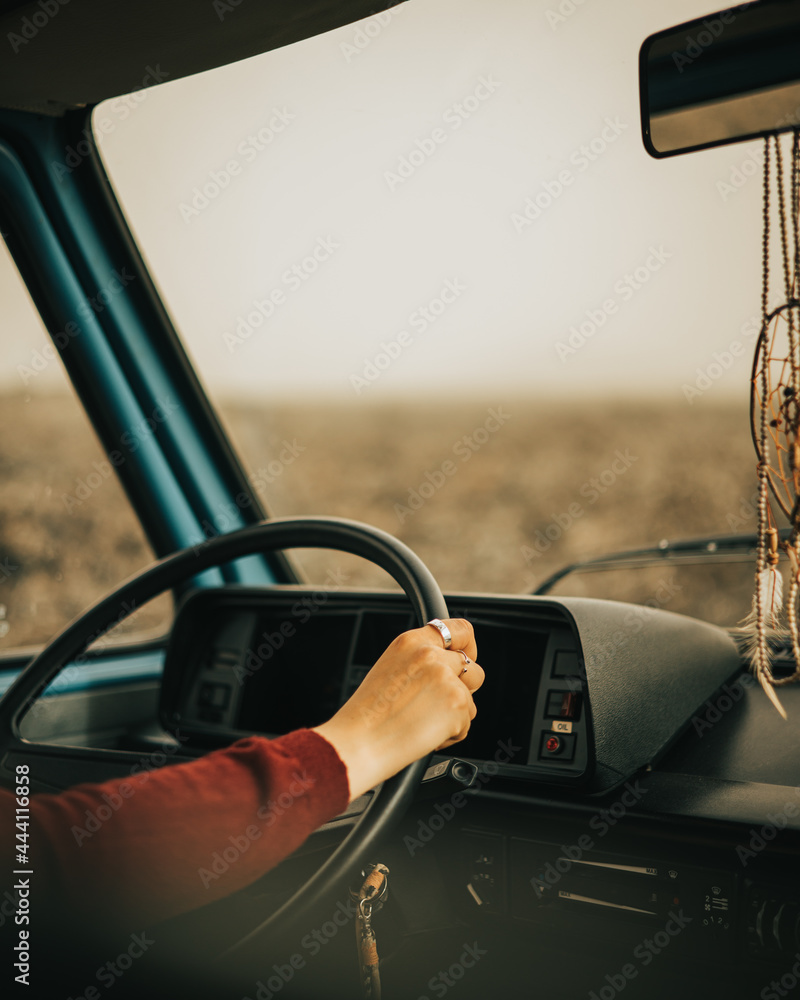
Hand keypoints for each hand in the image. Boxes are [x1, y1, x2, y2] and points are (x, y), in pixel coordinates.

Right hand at [312, 618, 483, 800]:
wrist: (357, 743)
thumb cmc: (367, 716)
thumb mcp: (390, 669)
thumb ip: (420, 660)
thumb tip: (448, 666)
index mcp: (411, 642)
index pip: (459, 629)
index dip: (468, 646)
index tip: (466, 659)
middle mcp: (430, 655)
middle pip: (472, 667)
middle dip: (464, 688)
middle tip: (439, 704)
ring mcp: (445, 678)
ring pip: (471, 698)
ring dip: (456, 713)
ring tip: (425, 722)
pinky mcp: (456, 703)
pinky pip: (467, 723)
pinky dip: (452, 734)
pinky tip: (425, 735)